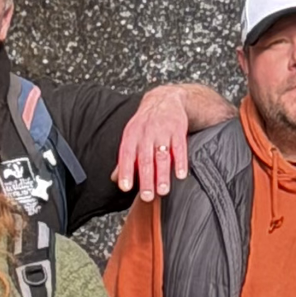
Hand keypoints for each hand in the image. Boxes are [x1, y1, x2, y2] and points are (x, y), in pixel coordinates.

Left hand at [115, 83, 199, 197]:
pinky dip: (180, 162)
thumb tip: (115, 179)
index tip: (125, 187)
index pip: (126, 155)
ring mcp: (162, 131)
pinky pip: (179, 148)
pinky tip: (180, 175)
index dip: (125, 171)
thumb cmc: (146, 123)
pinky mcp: (178, 130)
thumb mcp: (132, 136)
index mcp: (131, 135)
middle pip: (145, 159)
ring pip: (162, 155)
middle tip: (147, 196)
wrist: (165, 99)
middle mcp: (146, 133)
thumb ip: (126, 159)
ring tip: (163, 191)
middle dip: (146, 179)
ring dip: (162, 174)